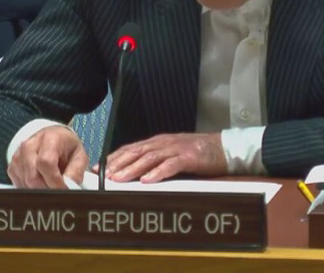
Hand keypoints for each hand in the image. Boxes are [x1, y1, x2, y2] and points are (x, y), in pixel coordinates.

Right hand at [8, 126, 87, 188]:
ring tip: (51, 183)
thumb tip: (69, 187)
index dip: (54, 181)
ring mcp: (18, 156)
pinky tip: (41, 182)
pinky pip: (19, 185)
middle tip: (58, 192)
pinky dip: (31, 189)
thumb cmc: (66, 147)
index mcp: (50, 139)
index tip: (63, 190)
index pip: (45, 163)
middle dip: (47, 189)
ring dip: (39, 190)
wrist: (52, 138)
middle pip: (32, 177)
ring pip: (25, 183)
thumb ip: (76, 171)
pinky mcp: (12, 166)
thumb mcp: (79, 155)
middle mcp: (30, 146)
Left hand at [100, 133, 226, 182]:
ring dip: (132, 169)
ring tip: (119, 179)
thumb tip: (135, 172)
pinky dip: (157, 173)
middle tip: (104, 175)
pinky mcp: (188, 157)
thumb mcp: (173, 153)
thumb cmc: (198, 152)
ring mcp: (176, 149)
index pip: (131, 148)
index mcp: (158, 142)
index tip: (99, 168)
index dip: (114, 157)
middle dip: (118, 164)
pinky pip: (170, 165)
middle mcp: (164, 143)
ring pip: (149, 158)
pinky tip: (147, 180)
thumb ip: (156, 159)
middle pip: (136, 152)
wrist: (223, 148)